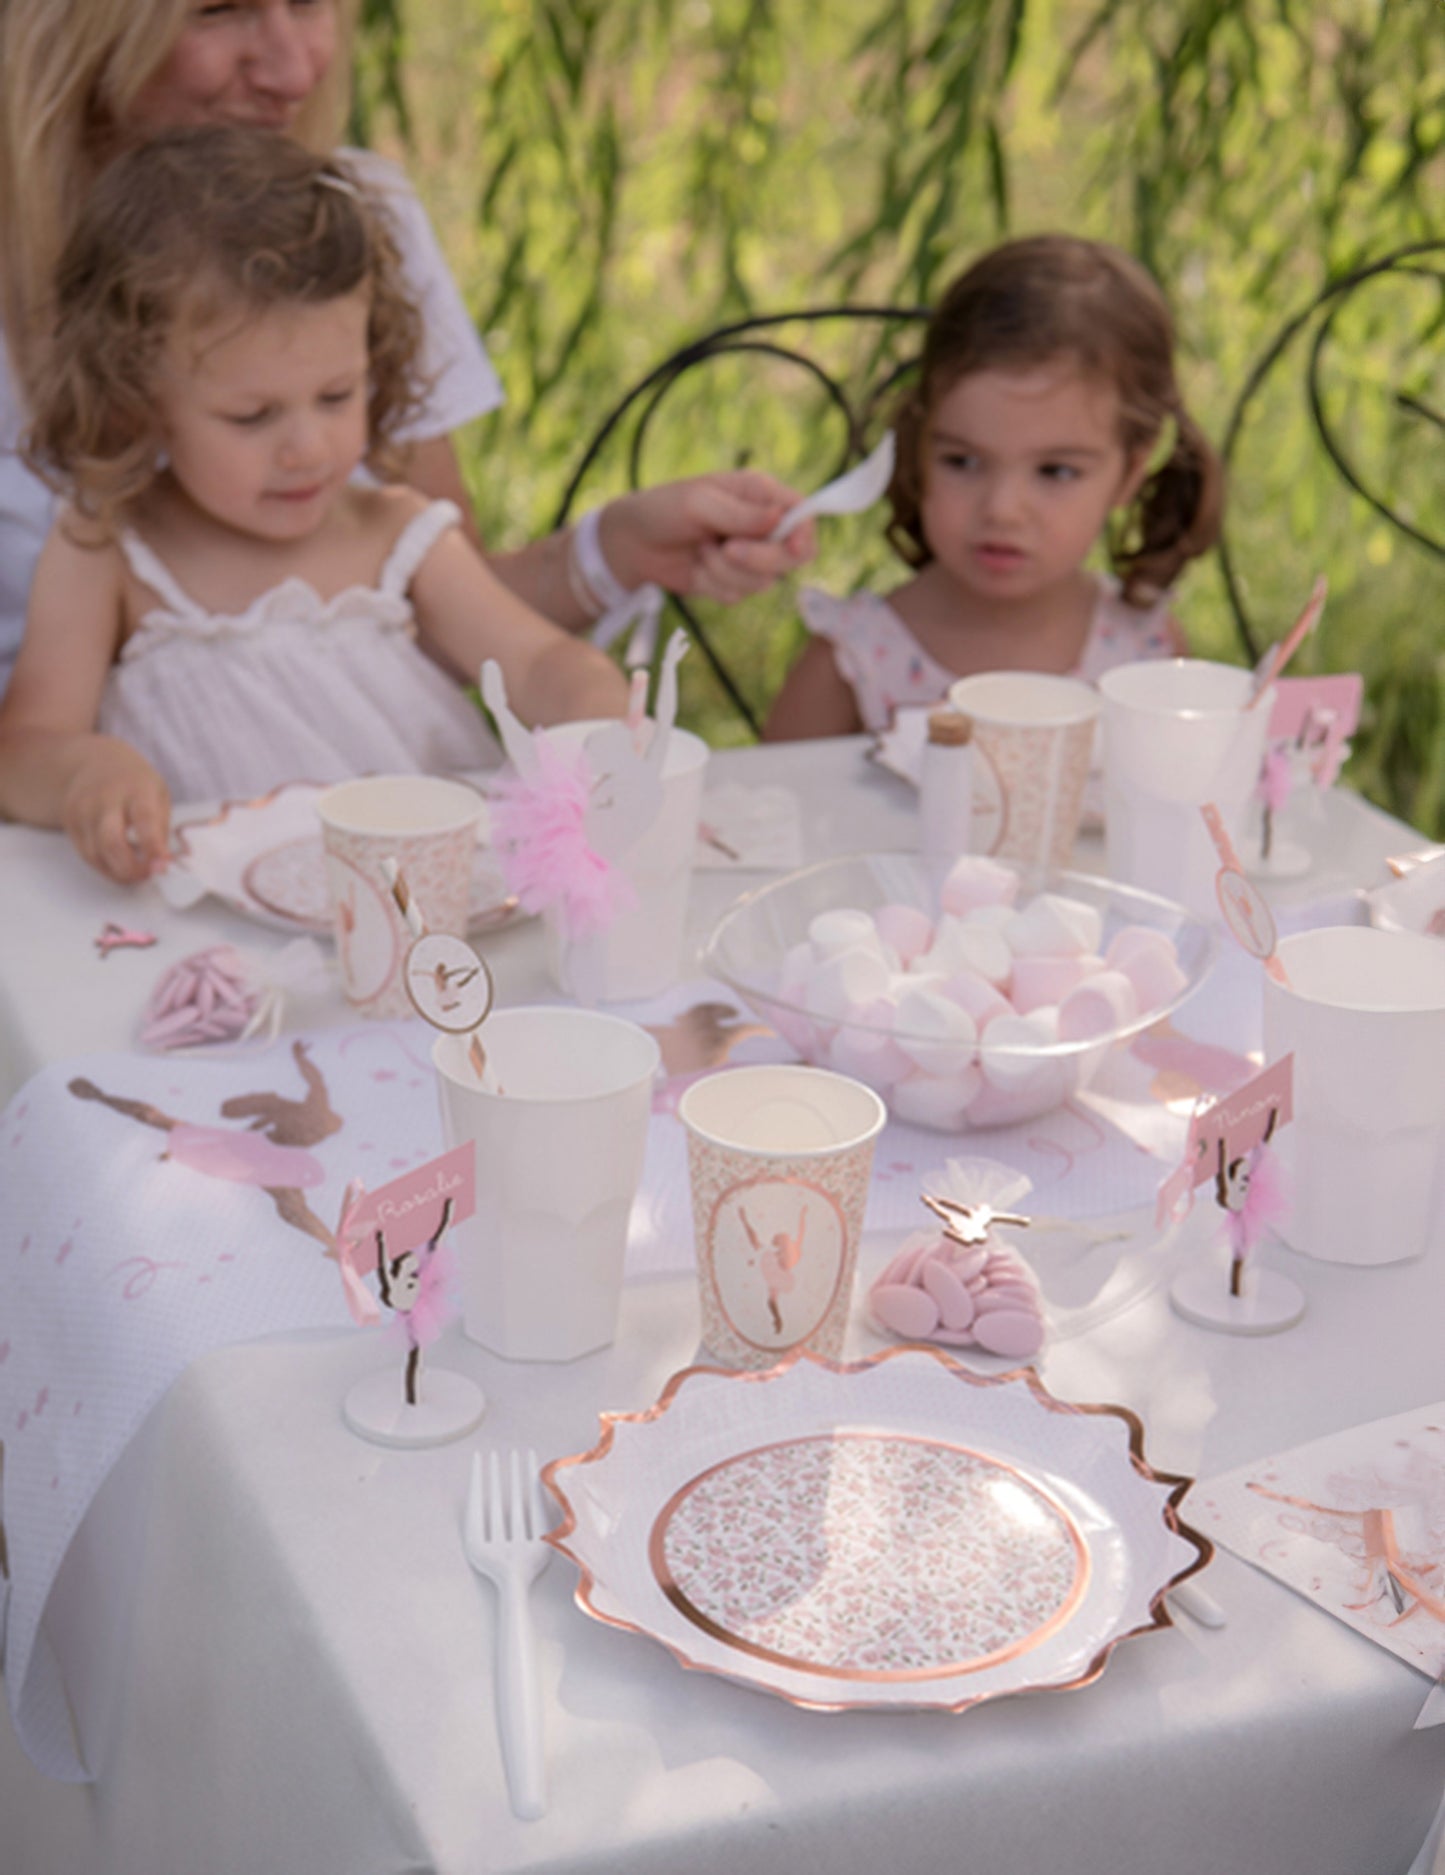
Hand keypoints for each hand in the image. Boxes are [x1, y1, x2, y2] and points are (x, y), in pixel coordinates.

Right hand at [61, 738, 170, 883]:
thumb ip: (160, 828)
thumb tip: (162, 864)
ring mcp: (83, 810)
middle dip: (130, 868)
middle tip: (147, 875)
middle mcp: (105, 798)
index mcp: (136, 788)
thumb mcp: (158, 795)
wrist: (94, 762)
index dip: (153, 848)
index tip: (162, 868)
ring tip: (137, 873)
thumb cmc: (134, 783)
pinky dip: (105, 867)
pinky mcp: (70, 822)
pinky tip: (119, 866)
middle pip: (111, 842)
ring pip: (96, 854)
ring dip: (118, 873)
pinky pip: (87, 854)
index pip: (145, 820)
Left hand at [598, 472, 815, 601]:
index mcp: (761, 496)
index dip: (804, 534)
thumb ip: (740, 513)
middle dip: (761, 558)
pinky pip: (738, 596)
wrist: (632, 544)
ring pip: (764, 581)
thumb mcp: (699, 502)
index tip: (791, 547)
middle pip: (793, 556)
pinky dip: (714, 584)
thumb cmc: (664, 509)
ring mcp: (749, 558)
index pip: (803, 516)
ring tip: (701, 549)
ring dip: (727, 571)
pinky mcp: (733, 583)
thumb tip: (779, 518)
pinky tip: (697, 567)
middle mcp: (762, 527)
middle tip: (728, 549)